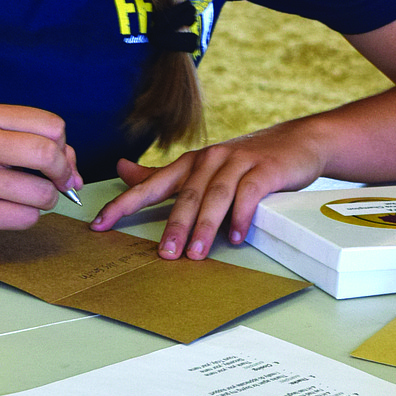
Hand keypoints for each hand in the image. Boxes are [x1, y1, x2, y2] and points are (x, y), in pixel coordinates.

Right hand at [0, 104, 81, 239]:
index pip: (51, 124)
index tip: (58, 158)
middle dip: (65, 172)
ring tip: (29, 197)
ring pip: (42, 193)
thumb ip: (33, 142)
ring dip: (46, 199)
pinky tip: (12, 210)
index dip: (64, 144)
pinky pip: (26, 218)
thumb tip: (75, 173)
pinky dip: (28, 217)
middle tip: (61, 182)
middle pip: (49, 154)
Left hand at [91, 117, 326, 260]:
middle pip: (187, 195)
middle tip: (165, 254)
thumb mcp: (200, 166)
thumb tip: (121, 169)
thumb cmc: (243, 160)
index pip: (150, 185)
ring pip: (216, 196)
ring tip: (197, 253)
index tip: (100, 224)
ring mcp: (238, 163)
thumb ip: (160, 174)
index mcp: (189, 164)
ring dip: (206, 226)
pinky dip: (241, 216)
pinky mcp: (264, 169)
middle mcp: (209, 160)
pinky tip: (236, 236)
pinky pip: (249, 194)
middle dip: (174, 225)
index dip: (124, 204)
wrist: (296, 141)